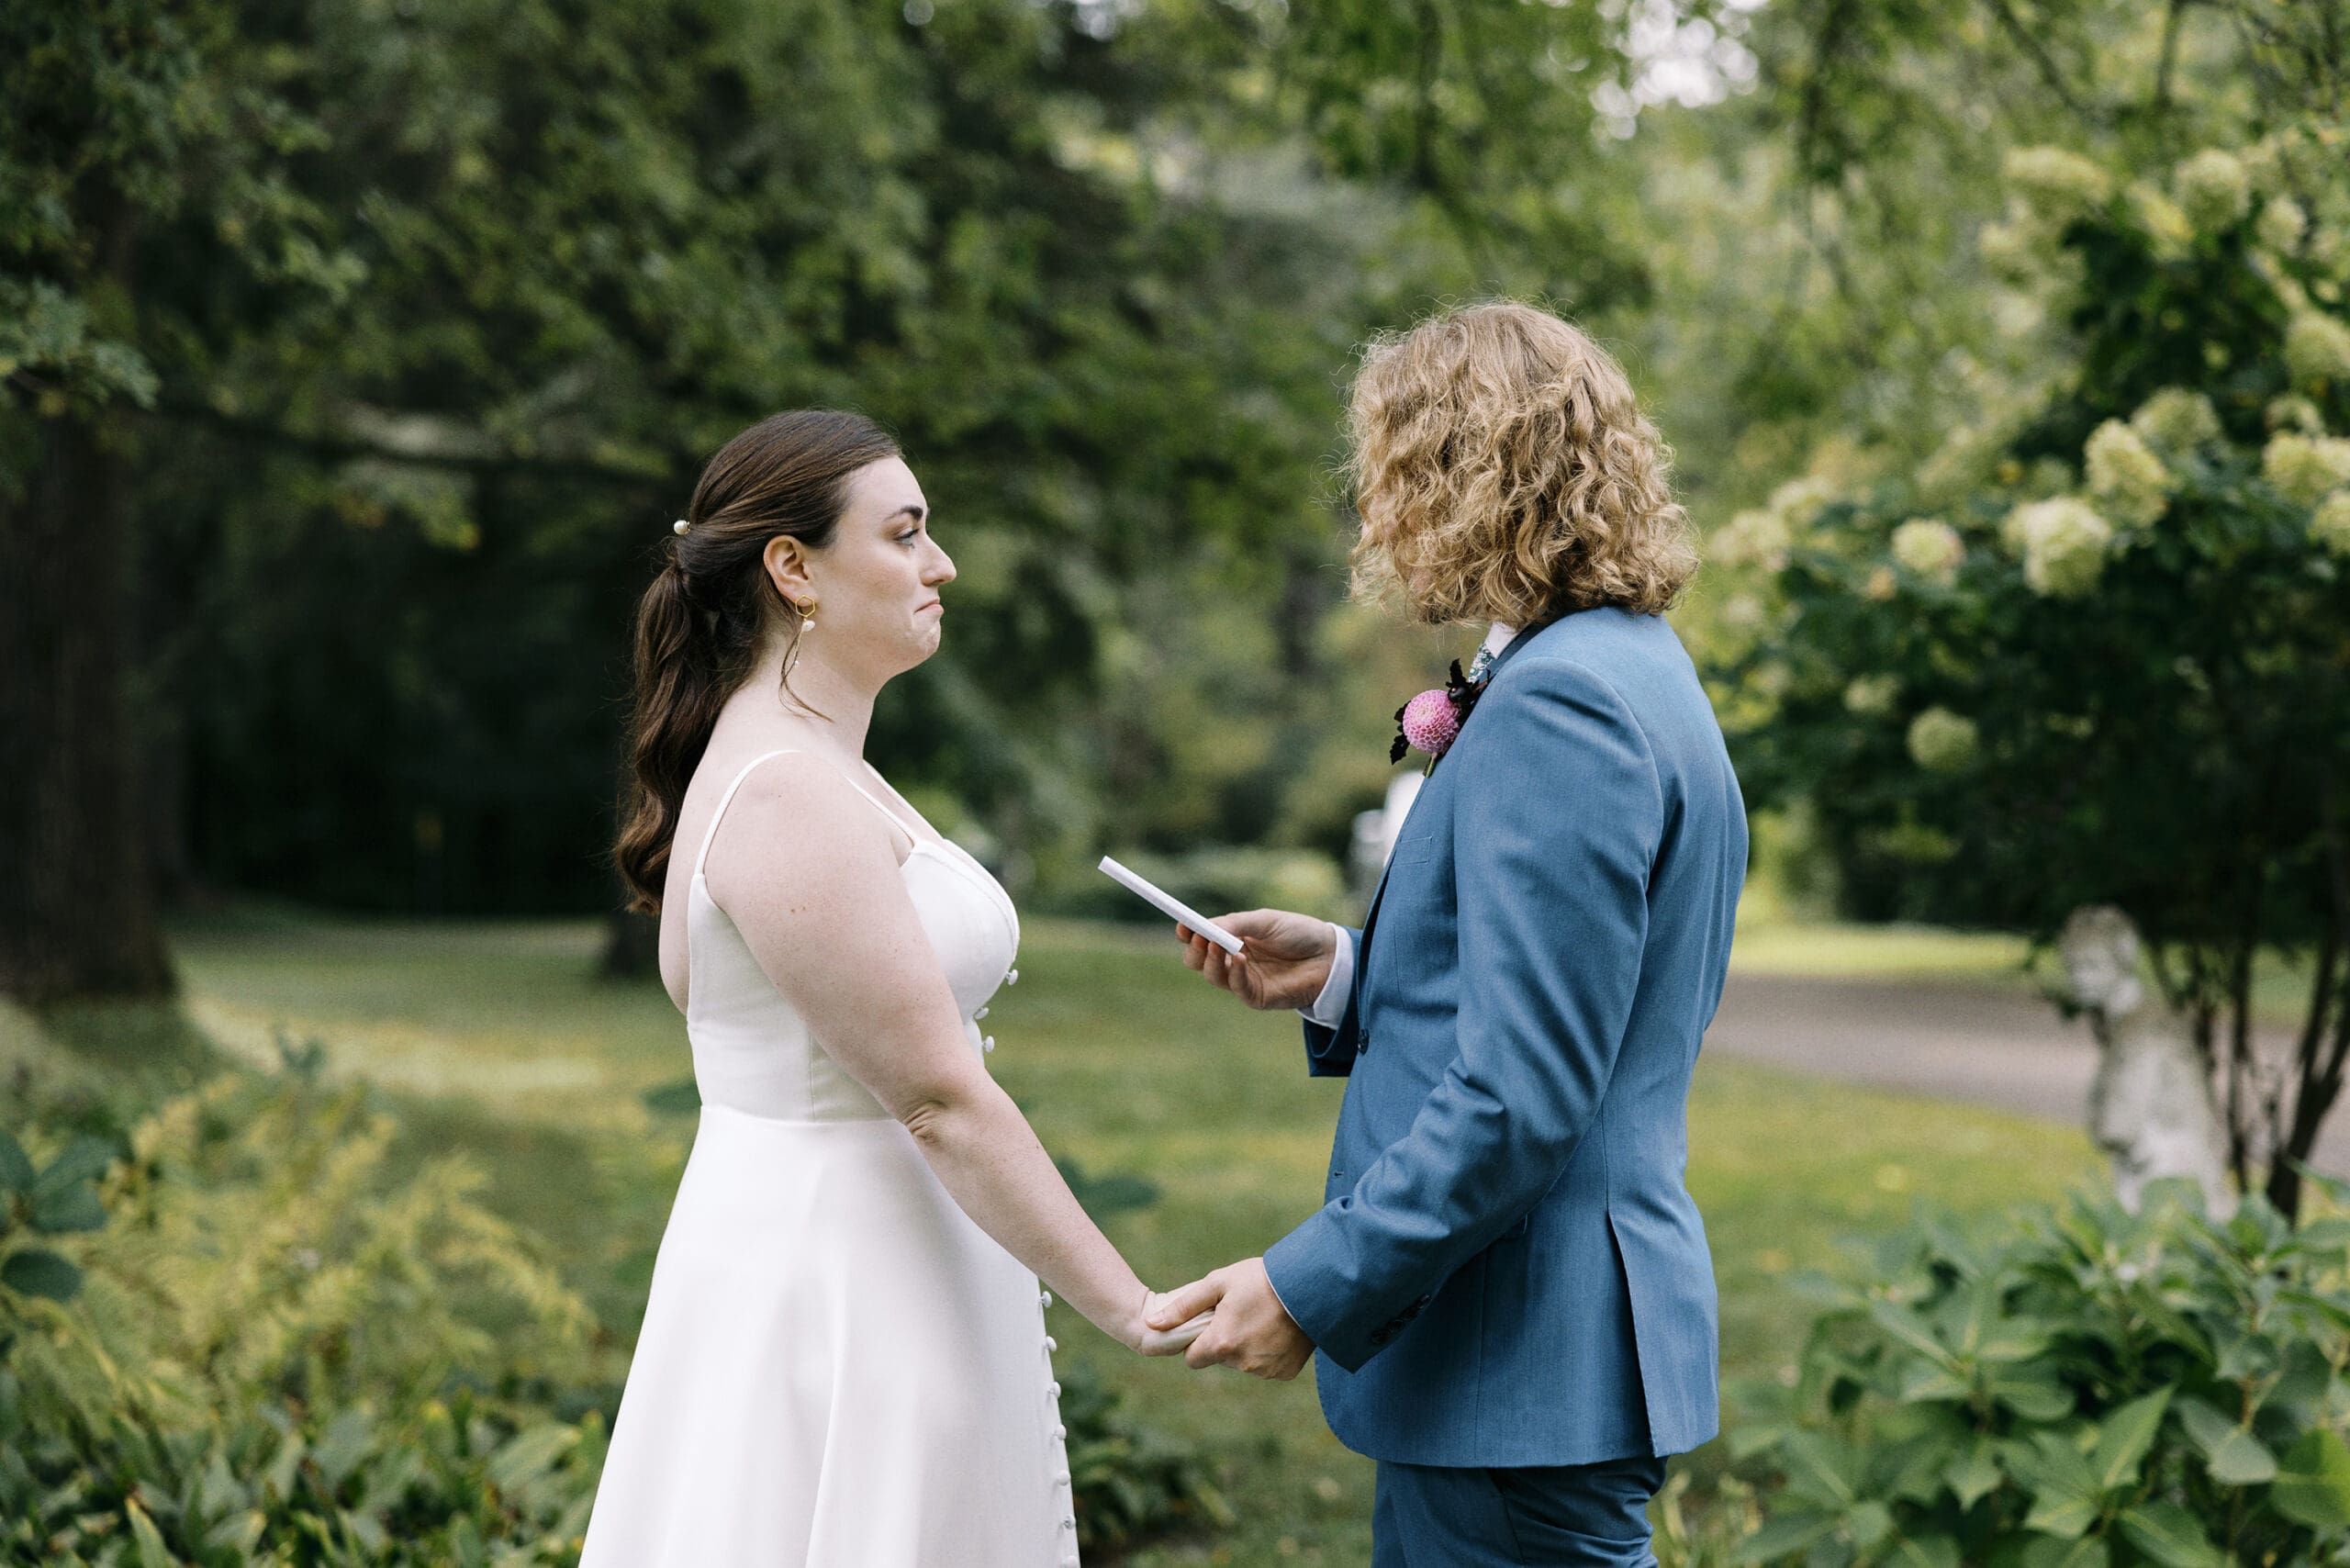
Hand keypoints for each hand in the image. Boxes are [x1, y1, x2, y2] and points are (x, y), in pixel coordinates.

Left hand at [1146, 1258, 1313, 1379]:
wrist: (1312, 1286)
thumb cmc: (1261, 1279)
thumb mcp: (1218, 1284)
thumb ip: (1183, 1307)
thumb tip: (1151, 1324)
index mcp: (1221, 1343)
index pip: (1193, 1359)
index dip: (1199, 1340)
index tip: (1213, 1322)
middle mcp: (1242, 1363)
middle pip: (1220, 1359)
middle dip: (1225, 1341)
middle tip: (1242, 1313)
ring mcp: (1265, 1370)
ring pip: (1243, 1363)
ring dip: (1247, 1347)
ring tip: (1262, 1318)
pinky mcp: (1284, 1372)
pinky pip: (1267, 1367)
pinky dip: (1269, 1352)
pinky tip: (1278, 1330)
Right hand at [1175, 909, 1334, 1011]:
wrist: (1329, 956)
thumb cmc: (1298, 933)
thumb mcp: (1265, 921)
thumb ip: (1236, 923)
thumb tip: (1206, 927)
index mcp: (1231, 938)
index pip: (1200, 937)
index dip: (1188, 932)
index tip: (1182, 925)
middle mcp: (1232, 959)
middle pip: (1197, 960)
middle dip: (1194, 949)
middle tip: (1198, 937)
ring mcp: (1242, 979)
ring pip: (1211, 975)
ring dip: (1211, 960)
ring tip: (1217, 945)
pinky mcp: (1255, 996)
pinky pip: (1235, 987)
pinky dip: (1233, 973)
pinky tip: (1239, 958)